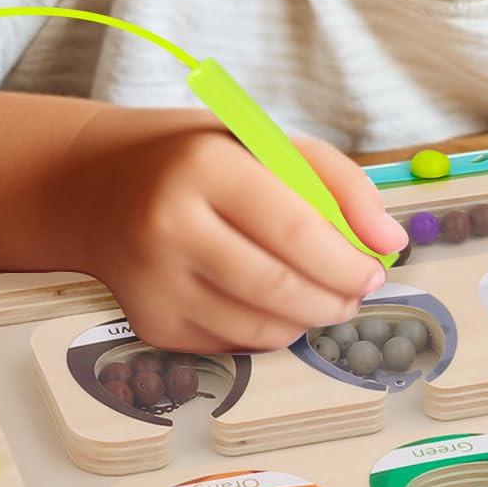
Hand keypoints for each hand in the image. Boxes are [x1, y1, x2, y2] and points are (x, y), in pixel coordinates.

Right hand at [60, 105, 407, 352]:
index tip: (375, 269)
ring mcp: (153, 281)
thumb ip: (340, 183)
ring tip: (324, 299)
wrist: (97, 184)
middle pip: (277, 286)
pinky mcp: (148, 322)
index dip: (344, 260)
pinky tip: (272, 303)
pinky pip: (229, 344)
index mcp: (204, 167)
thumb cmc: (201, 159)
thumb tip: (390, 242)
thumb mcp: (268, 142)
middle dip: (335, 299)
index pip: (292, 229)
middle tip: (357, 293)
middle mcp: (169, 226)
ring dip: (307, 321)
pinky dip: (267, 332)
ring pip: (257, 327)